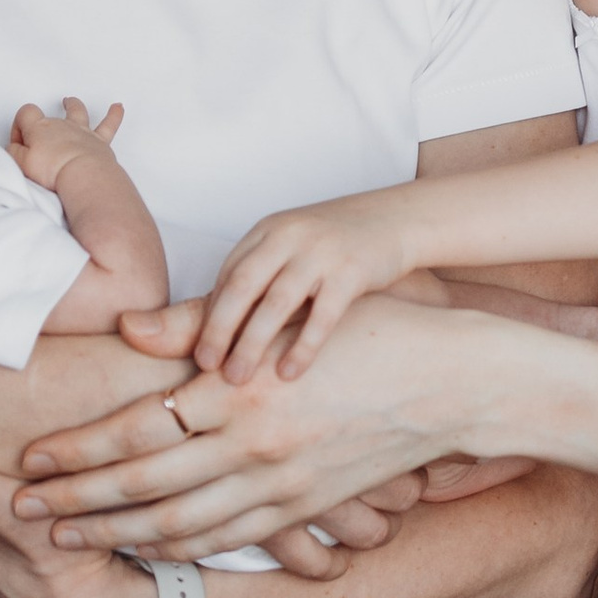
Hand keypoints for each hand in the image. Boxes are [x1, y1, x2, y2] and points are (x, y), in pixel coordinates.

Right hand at [10, 95, 124, 191]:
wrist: (83, 174)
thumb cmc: (53, 170)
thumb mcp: (20, 163)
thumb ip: (13, 152)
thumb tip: (13, 147)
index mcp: (40, 127)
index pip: (25, 113)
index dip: (19, 126)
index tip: (19, 144)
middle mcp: (61, 125)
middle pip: (49, 116)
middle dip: (41, 126)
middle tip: (37, 144)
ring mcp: (82, 131)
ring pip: (78, 112)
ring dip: (73, 106)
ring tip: (70, 101)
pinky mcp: (99, 142)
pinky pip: (109, 125)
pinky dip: (114, 115)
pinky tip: (118, 107)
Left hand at [38, 295, 474, 554]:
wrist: (451, 382)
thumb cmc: (368, 332)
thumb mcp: (282, 315)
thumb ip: (196, 326)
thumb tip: (126, 327)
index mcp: (239, 391)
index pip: (135, 429)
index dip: (77, 449)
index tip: (31, 457)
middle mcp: (254, 446)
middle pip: (142, 485)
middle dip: (75, 501)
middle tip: (21, 508)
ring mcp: (280, 485)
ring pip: (179, 523)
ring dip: (115, 534)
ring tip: (66, 538)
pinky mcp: (303, 507)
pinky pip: (227, 538)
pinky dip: (177, 547)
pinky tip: (145, 547)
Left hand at [197, 198, 413, 383]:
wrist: (399, 219)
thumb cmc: (338, 242)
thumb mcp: (293, 245)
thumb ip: (260, 274)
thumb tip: (216, 322)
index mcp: (269, 230)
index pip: (228, 274)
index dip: (210, 313)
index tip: (198, 350)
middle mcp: (290, 236)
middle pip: (241, 287)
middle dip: (218, 330)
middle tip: (205, 367)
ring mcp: (321, 252)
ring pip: (276, 304)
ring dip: (251, 344)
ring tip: (237, 378)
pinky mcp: (352, 271)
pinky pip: (321, 316)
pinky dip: (302, 347)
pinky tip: (288, 374)